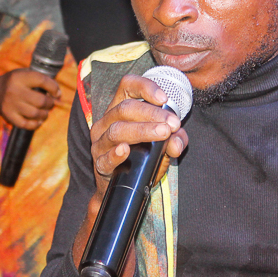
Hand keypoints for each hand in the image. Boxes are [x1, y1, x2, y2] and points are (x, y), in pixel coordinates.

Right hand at [0, 69, 60, 128]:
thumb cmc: (16, 83)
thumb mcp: (24, 73)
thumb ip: (40, 79)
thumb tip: (57, 94)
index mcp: (19, 77)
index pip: (42, 81)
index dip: (54, 87)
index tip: (57, 93)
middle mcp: (14, 91)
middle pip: (41, 101)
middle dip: (50, 103)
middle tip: (50, 103)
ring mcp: (11, 105)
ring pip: (35, 114)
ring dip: (45, 114)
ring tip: (45, 111)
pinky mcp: (9, 116)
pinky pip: (27, 124)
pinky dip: (36, 124)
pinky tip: (38, 120)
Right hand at [70, 73, 188, 276]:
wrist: (124, 190)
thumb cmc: (144, 159)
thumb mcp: (164, 146)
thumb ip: (175, 140)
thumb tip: (178, 141)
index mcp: (120, 109)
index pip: (127, 85)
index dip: (145, 86)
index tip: (164, 98)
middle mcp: (106, 121)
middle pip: (125, 108)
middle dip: (152, 114)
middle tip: (173, 123)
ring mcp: (100, 142)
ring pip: (117, 130)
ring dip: (142, 130)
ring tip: (163, 133)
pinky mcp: (99, 164)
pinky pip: (105, 158)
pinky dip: (115, 154)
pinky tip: (126, 150)